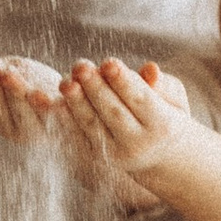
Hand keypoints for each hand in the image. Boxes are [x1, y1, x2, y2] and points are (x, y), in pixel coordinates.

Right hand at [0, 52, 68, 142]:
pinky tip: (52, 81)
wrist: (70, 93)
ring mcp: (41, 128)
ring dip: (16, 90)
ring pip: (26, 110)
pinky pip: (57, 110)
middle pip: (1, 108)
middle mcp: (16, 129)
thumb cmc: (26, 80)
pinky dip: (53, 96)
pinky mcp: (65, 121)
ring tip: (8, 72)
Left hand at [59, 54, 193, 178]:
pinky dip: (60, 120)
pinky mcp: (94, 159)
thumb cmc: (166, 114)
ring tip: (64, 82)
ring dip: (75, 103)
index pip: (140, 100)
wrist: (159, 156)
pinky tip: (47, 102)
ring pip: (91, 126)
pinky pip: (74, 137)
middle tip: (80, 65)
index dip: (123, 81)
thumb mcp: (174, 99)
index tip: (108, 62)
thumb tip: (150, 68)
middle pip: (114, 113)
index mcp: (162, 125)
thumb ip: (162, 84)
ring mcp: (114, 155)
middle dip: (96, 89)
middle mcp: (137, 144)